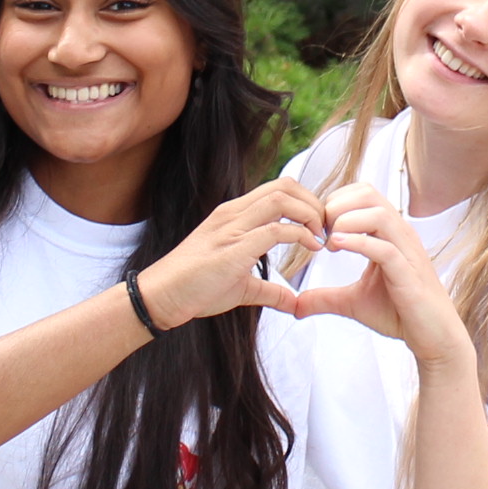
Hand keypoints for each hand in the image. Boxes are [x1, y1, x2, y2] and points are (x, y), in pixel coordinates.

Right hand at [133, 177, 325, 328]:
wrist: (162, 296)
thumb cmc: (193, 289)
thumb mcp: (241, 287)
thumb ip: (269, 290)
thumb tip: (293, 303)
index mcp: (233, 215)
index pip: (278, 189)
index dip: (306, 202)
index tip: (319, 226)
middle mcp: (233, 213)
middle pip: (284, 185)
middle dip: (313, 202)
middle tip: (325, 228)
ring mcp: (232, 227)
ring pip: (281, 198)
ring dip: (309, 213)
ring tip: (320, 236)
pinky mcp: (233, 247)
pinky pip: (275, 229)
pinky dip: (300, 235)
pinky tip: (311, 248)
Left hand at [290, 184, 475, 374]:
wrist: (433, 337)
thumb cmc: (399, 313)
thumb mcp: (352, 302)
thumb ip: (325, 298)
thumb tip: (295, 306)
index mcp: (388, 233)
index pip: (361, 194)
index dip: (334, 203)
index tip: (318, 229)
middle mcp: (399, 235)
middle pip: (368, 194)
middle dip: (337, 206)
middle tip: (320, 233)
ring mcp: (406, 252)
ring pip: (378, 214)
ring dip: (346, 221)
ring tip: (328, 243)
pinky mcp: (408, 274)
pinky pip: (385, 248)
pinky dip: (358, 243)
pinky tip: (336, 248)